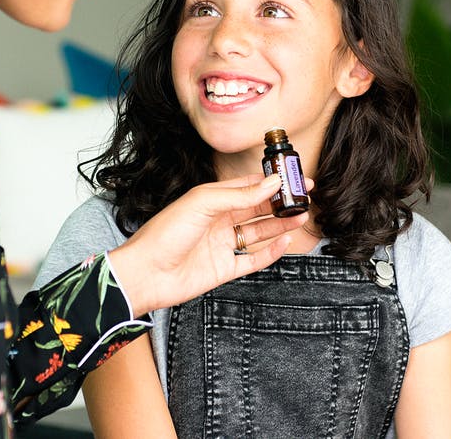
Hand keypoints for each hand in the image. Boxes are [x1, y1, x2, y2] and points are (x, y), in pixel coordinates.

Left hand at [107, 174, 310, 315]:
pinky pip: (253, 259)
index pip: (247, 186)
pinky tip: (286, 241)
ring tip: (302, 215)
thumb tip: (271, 183)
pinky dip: (271, 252)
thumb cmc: (164, 234)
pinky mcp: (224, 268)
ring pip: (259, 232)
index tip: (293, 178)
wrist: (145, 273)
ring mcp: (222, 245)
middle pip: (257, 209)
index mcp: (211, 200)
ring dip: (280, 224)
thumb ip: (239, 195)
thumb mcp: (202, 203)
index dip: (271, 182)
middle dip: (281, 203)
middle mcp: (218, 221)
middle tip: (304, 197)